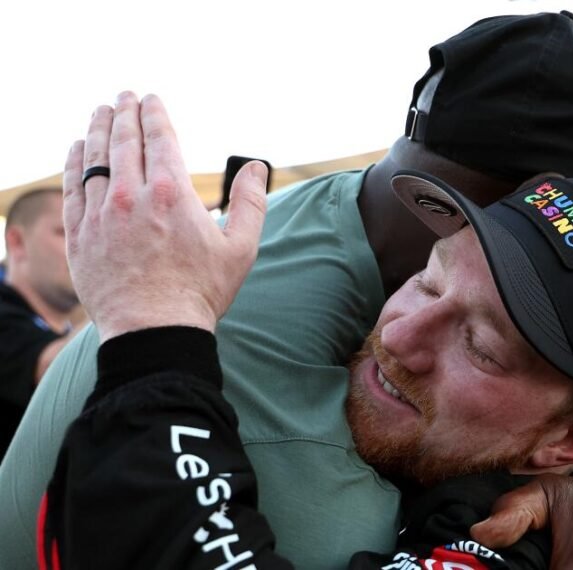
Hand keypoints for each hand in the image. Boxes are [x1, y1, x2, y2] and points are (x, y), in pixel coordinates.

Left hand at [63, 92, 267, 341]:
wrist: (154, 330)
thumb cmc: (201, 292)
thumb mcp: (241, 248)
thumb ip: (251, 202)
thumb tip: (256, 166)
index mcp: (172, 194)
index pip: (159, 138)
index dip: (155, 113)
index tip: (151, 99)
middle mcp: (131, 196)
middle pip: (124, 140)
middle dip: (125, 112)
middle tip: (124, 95)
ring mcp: (101, 214)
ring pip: (95, 158)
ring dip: (99, 129)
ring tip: (102, 112)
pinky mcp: (80, 235)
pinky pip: (72, 186)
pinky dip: (75, 161)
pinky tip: (78, 148)